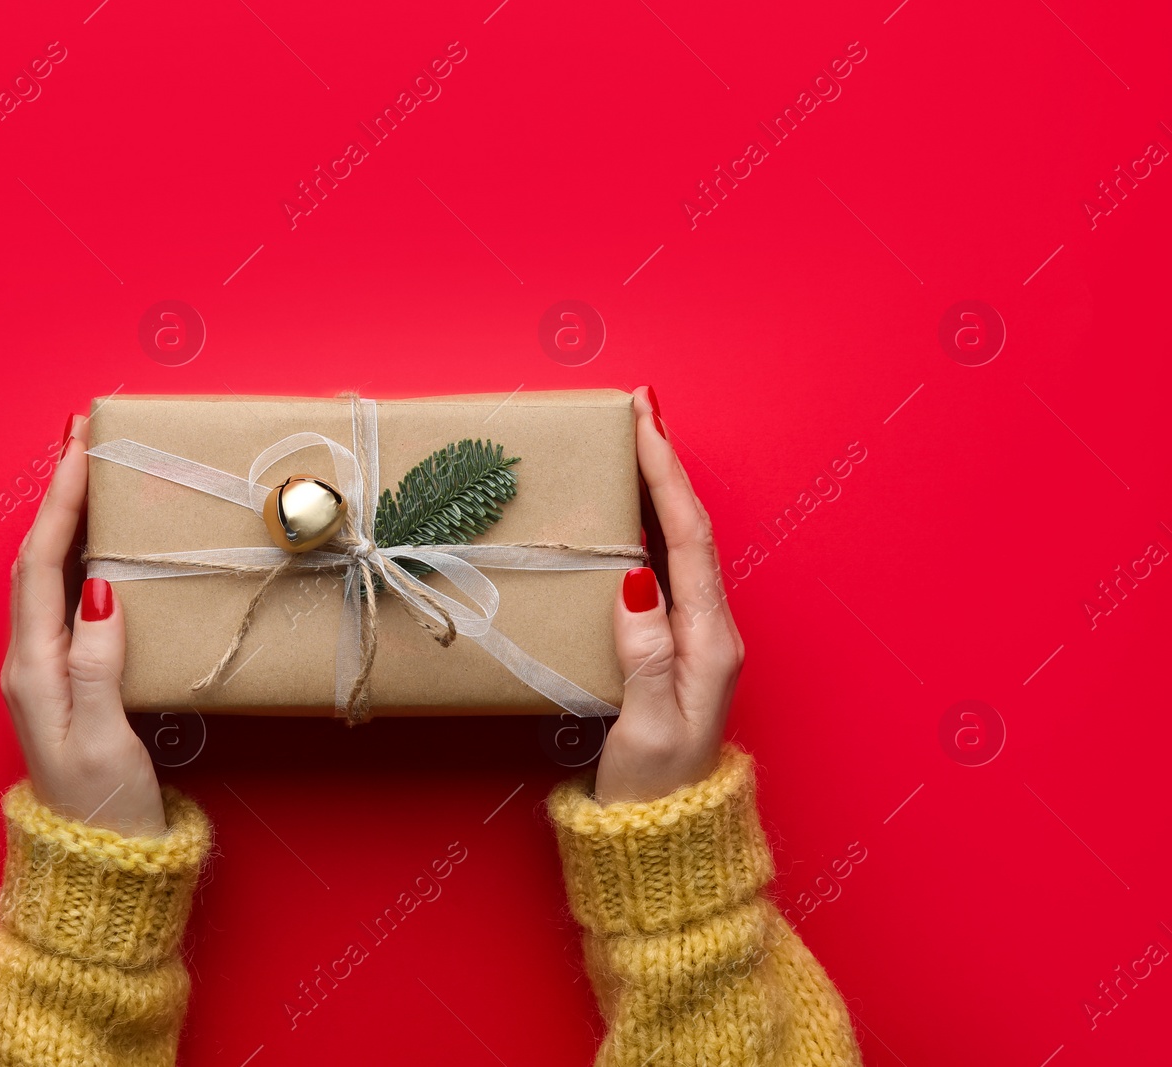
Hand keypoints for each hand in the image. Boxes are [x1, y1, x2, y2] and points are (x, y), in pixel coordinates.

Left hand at [0, 414, 166, 835]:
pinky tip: (100, 542)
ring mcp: (45, 670)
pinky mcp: (67, 678)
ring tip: (90, 471)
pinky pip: (65, 598)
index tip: (79, 449)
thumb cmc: (105, 807)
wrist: (100, 863)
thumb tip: (99, 593)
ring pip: (49, 575)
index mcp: (34, 670)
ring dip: (67, 518)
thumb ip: (98, 667)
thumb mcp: (103, 740)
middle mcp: (30, 662)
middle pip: (38, 559)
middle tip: (84, 437)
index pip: (42, 566)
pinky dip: (79, 554)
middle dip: (58, 494)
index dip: (60, 504)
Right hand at [595, 387, 744, 803]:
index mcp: (709, 641)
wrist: (664, 838)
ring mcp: (691, 638)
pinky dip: (646, 527)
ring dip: (657, 489)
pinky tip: (626, 514)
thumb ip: (646, 658)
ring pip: (676, 545)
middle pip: (688, 529)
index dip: (667, 476)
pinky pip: (661, 570)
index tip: (646, 422)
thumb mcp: (651, 729)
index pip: (688, 540)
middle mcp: (708, 631)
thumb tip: (636, 582)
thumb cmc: (655, 790)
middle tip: (640, 408)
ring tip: (633, 442)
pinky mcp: (669, 650)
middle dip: (665, 464)